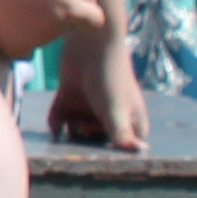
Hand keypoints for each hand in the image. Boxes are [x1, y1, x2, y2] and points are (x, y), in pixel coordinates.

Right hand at [0, 0, 105, 60]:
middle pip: (68, 27)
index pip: (95, 20)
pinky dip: (18, 32)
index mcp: (72, 11)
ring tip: (15, 0)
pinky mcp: (13, 50)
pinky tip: (6, 15)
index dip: (86, 8)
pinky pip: (24, 44)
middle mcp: (56, 32)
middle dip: (59, 13)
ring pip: (45, 35)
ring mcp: (34, 43)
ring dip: (37, 22)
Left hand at [55, 6, 149, 150]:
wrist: (90, 43)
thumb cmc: (110, 78)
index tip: (102, 148)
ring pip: (77, 128)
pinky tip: (55, 129)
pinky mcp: (69, 96)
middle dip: (89, 141)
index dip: (114, 150)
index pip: (124, 145)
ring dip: (72, 133)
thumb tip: (141, 153)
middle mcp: (109, 114)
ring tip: (72, 129)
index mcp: (129, 119)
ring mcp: (88, 105)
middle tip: (86, 129)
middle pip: (97, 139)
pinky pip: (60, 116)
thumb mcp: (116, 110)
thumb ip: (123, 134)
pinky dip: (56, 123)